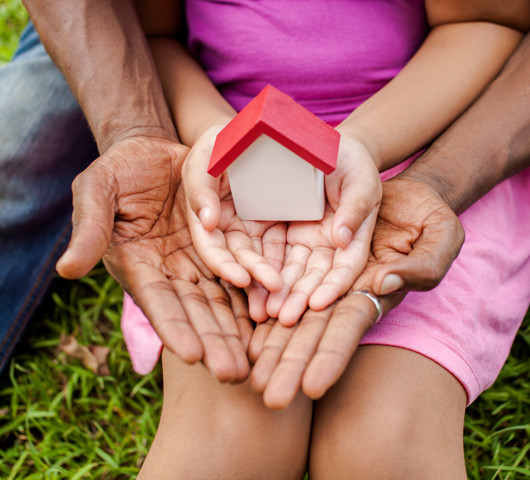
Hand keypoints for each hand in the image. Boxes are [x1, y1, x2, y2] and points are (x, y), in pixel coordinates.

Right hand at [56, 135, 252, 380]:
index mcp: (137, 265)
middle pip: (195, 313)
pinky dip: (253, 298)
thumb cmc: (116, 171)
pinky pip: (239, 276)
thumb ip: (88, 229)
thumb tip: (65, 270)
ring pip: (221, 302)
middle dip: (213, 343)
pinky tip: (269, 320)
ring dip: (236, 331)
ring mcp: (196, 263)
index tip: (193, 356)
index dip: (174, 328)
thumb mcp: (96, 191)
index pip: (158, 302)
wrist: (151, 152)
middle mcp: (169, 272)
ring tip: (253, 360)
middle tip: (233, 374)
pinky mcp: (218, 249)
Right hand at [181, 125, 284, 312]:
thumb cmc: (224, 138)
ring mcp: (252, 227)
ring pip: (260, 258)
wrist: (256, 130)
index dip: (223, 264)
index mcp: (206, 213)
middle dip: (254, 275)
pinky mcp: (274, 224)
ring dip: (270, 276)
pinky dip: (286, 263)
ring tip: (286, 290)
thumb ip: (200, 185)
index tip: (242, 278)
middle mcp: (228, 226)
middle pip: (238, 258)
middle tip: (274, 288)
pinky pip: (280, 248)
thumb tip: (207, 223)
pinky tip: (300, 277)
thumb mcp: (206, 152)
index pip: (211, 246)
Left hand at [248, 174, 464, 407]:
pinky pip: (282, 283)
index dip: (331, 356)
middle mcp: (346, 292)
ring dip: (272, 345)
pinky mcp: (307, 255)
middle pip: (314, 331)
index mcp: (377, 290)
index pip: (349, 327)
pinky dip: (264, 306)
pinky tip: (246, 332)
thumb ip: (422, 264)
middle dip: (292, 365)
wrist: (404, 194)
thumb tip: (384, 282)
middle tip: (268, 398)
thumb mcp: (441, 235)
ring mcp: (324, 276)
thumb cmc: (430, 215)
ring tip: (249, 378)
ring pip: (293, 314)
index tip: (311, 388)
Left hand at [261, 133, 381, 325]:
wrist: (327, 148)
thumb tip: (342, 238)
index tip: (319, 303)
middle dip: (301, 298)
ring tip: (266, 313)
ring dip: (280, 293)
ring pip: (292, 272)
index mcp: (354, 237)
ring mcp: (305, 241)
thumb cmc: (353, 162)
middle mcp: (329, 246)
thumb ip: (355, 208)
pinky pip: (271, 254)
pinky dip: (263, 272)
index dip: (334, 286)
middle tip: (285, 318)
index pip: (346, 267)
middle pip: (316, 277)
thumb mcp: (361, 180)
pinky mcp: (283, 233)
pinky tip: (250, 289)